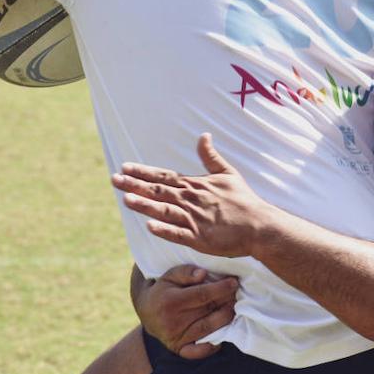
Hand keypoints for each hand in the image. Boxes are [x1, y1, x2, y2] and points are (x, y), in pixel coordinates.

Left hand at [112, 133, 272, 256]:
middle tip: (114, 179)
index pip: (164, 176)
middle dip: (135, 185)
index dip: (143, 172)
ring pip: (165, 210)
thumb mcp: (228, 173)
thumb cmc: (243, 200)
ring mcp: (195, 220)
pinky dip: (164, 230)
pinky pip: (179, 234)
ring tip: (126, 199)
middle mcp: (192, 200)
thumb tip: (203, 135)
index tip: (124, 167)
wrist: (259, 225)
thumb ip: (211, 156)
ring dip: (145, 205)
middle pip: (159, 191)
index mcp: (195, 185)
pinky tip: (149, 226)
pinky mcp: (201, 238)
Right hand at [133, 264, 238, 359]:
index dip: (221, 288)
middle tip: (237, 294)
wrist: (146, 313)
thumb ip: (186, 271)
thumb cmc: (163, 290)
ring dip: (225, 319)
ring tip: (233, 309)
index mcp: (170, 301)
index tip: (234, 282)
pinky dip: (212, 347)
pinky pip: (198, 352)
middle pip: (208, 311)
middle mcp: (172, 321)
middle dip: (226, 301)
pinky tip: (222, 335)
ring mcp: (175, 337)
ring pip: (208, 329)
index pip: (202, 294)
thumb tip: (203, 274)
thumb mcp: (170, 276)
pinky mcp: (178, 349)